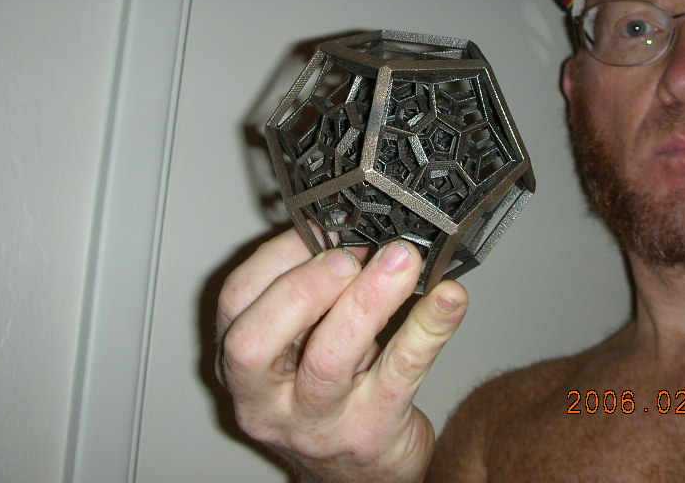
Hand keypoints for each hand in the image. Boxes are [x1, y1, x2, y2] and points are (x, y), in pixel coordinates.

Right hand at [216, 228, 468, 482]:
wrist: (360, 473)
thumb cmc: (330, 395)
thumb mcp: (302, 345)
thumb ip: (311, 293)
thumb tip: (348, 226)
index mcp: (242, 365)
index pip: (235, 303)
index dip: (276, 257)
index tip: (322, 227)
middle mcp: (266, 400)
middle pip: (256, 341)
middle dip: (304, 286)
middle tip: (350, 255)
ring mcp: (316, 422)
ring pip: (329, 359)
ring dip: (368, 300)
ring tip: (402, 261)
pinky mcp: (370, 431)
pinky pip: (400, 374)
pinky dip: (428, 329)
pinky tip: (448, 299)